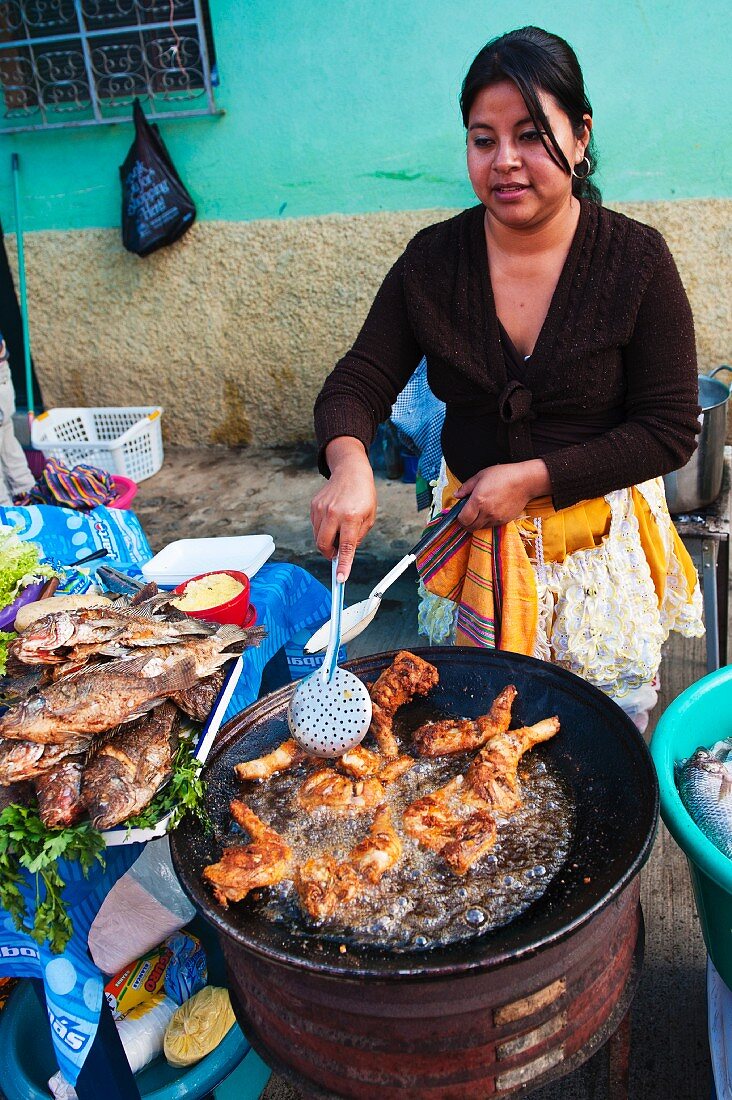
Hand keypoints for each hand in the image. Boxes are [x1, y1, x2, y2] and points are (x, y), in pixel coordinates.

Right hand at [311, 438, 376, 580]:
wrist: (350, 471)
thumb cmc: (363, 494)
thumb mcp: (370, 517)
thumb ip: (358, 537)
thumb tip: (347, 552)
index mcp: (352, 517)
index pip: (346, 547)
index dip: (343, 565)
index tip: (340, 578)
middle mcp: (334, 513)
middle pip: (324, 545)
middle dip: (329, 554)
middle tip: (337, 554)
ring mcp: (321, 509)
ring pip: (318, 537)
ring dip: (327, 541)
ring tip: (339, 530)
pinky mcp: (314, 505)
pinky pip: (316, 526)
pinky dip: (323, 529)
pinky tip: (333, 520)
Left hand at [455, 460, 550, 529]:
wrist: (525, 481)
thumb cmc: (503, 475)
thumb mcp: (480, 476)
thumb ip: (466, 487)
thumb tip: (456, 495)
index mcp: (478, 501)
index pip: (463, 519)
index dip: (459, 518)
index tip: (461, 512)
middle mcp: (486, 512)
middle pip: (470, 528)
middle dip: (466, 523)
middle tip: (467, 515)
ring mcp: (496, 518)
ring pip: (480, 528)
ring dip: (476, 523)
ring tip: (479, 512)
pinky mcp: (504, 521)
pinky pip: (491, 526)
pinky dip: (487, 522)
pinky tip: (490, 511)